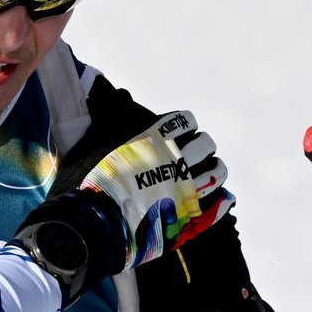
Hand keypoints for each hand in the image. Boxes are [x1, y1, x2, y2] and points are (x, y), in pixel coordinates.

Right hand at [15, 111, 232, 303]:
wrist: (93, 223)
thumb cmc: (90, 180)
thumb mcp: (93, 140)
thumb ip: (106, 114)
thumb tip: (104, 88)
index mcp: (157, 139)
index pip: (185, 122)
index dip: (182, 127)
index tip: (176, 134)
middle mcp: (177, 160)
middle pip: (205, 145)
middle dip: (199, 148)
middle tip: (188, 156)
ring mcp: (186, 188)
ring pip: (216, 172)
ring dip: (212, 171)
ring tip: (201, 176)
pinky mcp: (189, 216)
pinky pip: (219, 203)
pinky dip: (221, 199)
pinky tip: (217, 198)